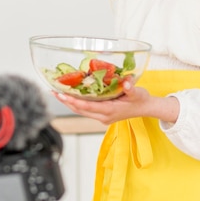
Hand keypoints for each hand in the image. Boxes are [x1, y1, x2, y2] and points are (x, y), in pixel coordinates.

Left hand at [53, 81, 179, 125]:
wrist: (147, 108)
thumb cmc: (141, 100)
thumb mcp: (138, 93)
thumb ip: (131, 89)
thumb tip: (126, 83)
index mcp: (109, 111)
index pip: (87, 107)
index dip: (73, 101)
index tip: (62, 95)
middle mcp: (103, 116)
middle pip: (79, 110)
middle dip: (66, 102)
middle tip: (53, 92)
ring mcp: (102, 117)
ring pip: (81, 111)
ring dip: (69, 103)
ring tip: (57, 93)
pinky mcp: (102, 115)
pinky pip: (86, 110)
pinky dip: (77, 103)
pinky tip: (70, 96)